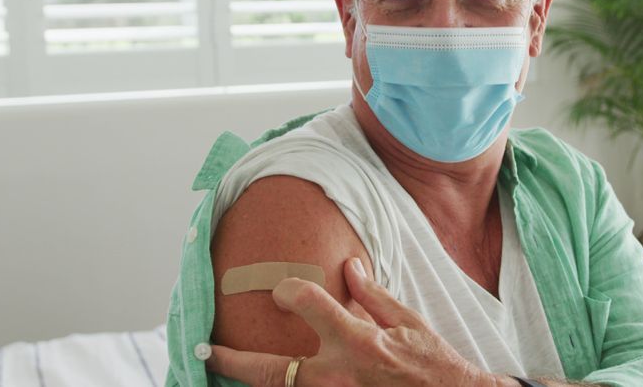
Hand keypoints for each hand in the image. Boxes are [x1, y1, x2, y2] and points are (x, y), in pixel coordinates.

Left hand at [207, 257, 502, 386]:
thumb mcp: (408, 323)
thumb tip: (348, 267)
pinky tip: (267, 385)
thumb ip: (372, 297)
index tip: (281, 290)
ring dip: (255, 382)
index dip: (288, 290)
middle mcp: (340, 375)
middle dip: (234, 361)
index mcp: (358, 341)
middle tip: (207, 352)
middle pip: (272, 370)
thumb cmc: (435, 367)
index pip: (307, 303)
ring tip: (227, 371)